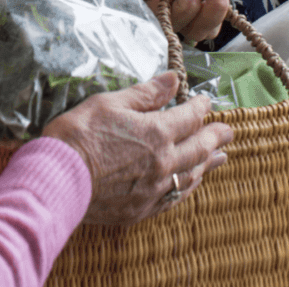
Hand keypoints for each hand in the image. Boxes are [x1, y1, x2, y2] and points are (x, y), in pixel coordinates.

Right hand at [42, 71, 233, 224]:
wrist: (59, 179)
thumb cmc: (79, 135)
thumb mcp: (110, 103)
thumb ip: (145, 93)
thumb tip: (172, 80)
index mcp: (157, 132)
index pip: (189, 117)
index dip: (201, 107)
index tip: (206, 101)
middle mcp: (163, 162)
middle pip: (199, 147)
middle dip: (215, 136)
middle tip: (229, 131)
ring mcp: (155, 189)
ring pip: (192, 174)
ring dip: (208, 163)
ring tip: (221, 157)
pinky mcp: (142, 208)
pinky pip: (175, 197)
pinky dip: (189, 187)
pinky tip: (191, 184)